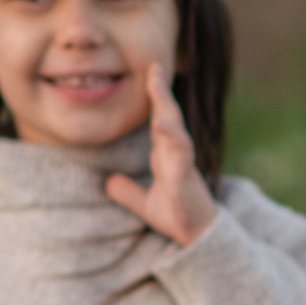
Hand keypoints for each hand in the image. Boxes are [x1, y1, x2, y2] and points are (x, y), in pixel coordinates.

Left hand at [106, 63, 219, 244]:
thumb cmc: (177, 216)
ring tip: (156, 85)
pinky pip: (179, 154)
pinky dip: (171, 138)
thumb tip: (109, 183)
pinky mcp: (185, 179)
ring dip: (167, 107)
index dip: (156, 98)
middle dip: (162, 92)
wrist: (196, 236)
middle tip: (155, 67)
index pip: (162, 121)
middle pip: (170, 116)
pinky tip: (160, 125)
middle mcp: (177, 155)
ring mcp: (183, 165)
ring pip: (176, 129)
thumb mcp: (145, 205)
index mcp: (168, 156)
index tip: (151, 73)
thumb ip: (128, 192)